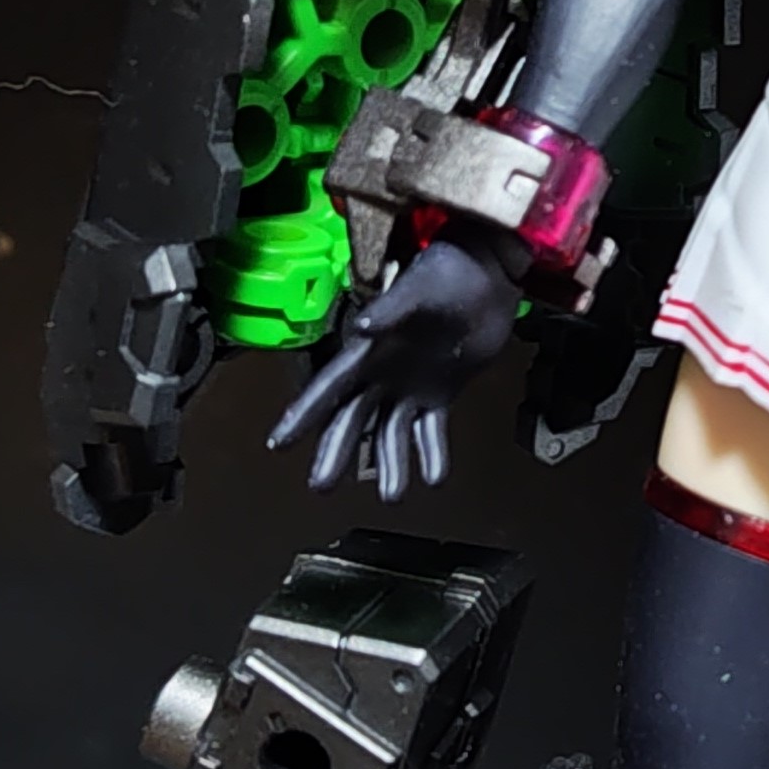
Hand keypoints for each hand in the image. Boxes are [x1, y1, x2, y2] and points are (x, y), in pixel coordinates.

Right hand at [270, 234, 518, 502]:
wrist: (489, 274)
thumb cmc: (447, 272)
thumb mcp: (417, 289)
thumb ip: (390, 310)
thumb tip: (363, 327)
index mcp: (369, 350)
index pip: (328, 387)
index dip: (303, 414)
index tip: (279, 442)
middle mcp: (382, 373)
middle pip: (353, 419)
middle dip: (336, 452)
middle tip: (321, 487)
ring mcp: (411, 386)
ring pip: (391, 433)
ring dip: (390, 464)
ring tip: (391, 496)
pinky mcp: (441, 392)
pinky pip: (432, 430)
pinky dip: (432, 453)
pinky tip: (434, 479)